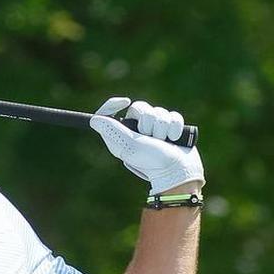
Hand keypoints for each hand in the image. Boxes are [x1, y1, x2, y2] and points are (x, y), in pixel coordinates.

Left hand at [90, 97, 204, 194]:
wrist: (178, 171)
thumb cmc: (152, 161)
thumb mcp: (130, 146)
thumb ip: (114, 131)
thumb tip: (95, 120)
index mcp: (120, 134)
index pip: (109, 114)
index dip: (113, 104)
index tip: (125, 102)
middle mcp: (135, 130)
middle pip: (139, 107)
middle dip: (148, 121)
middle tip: (150, 137)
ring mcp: (154, 128)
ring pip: (159, 111)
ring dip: (162, 127)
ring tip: (164, 141)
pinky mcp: (171, 127)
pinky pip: (173, 115)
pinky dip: (175, 127)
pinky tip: (174, 138)